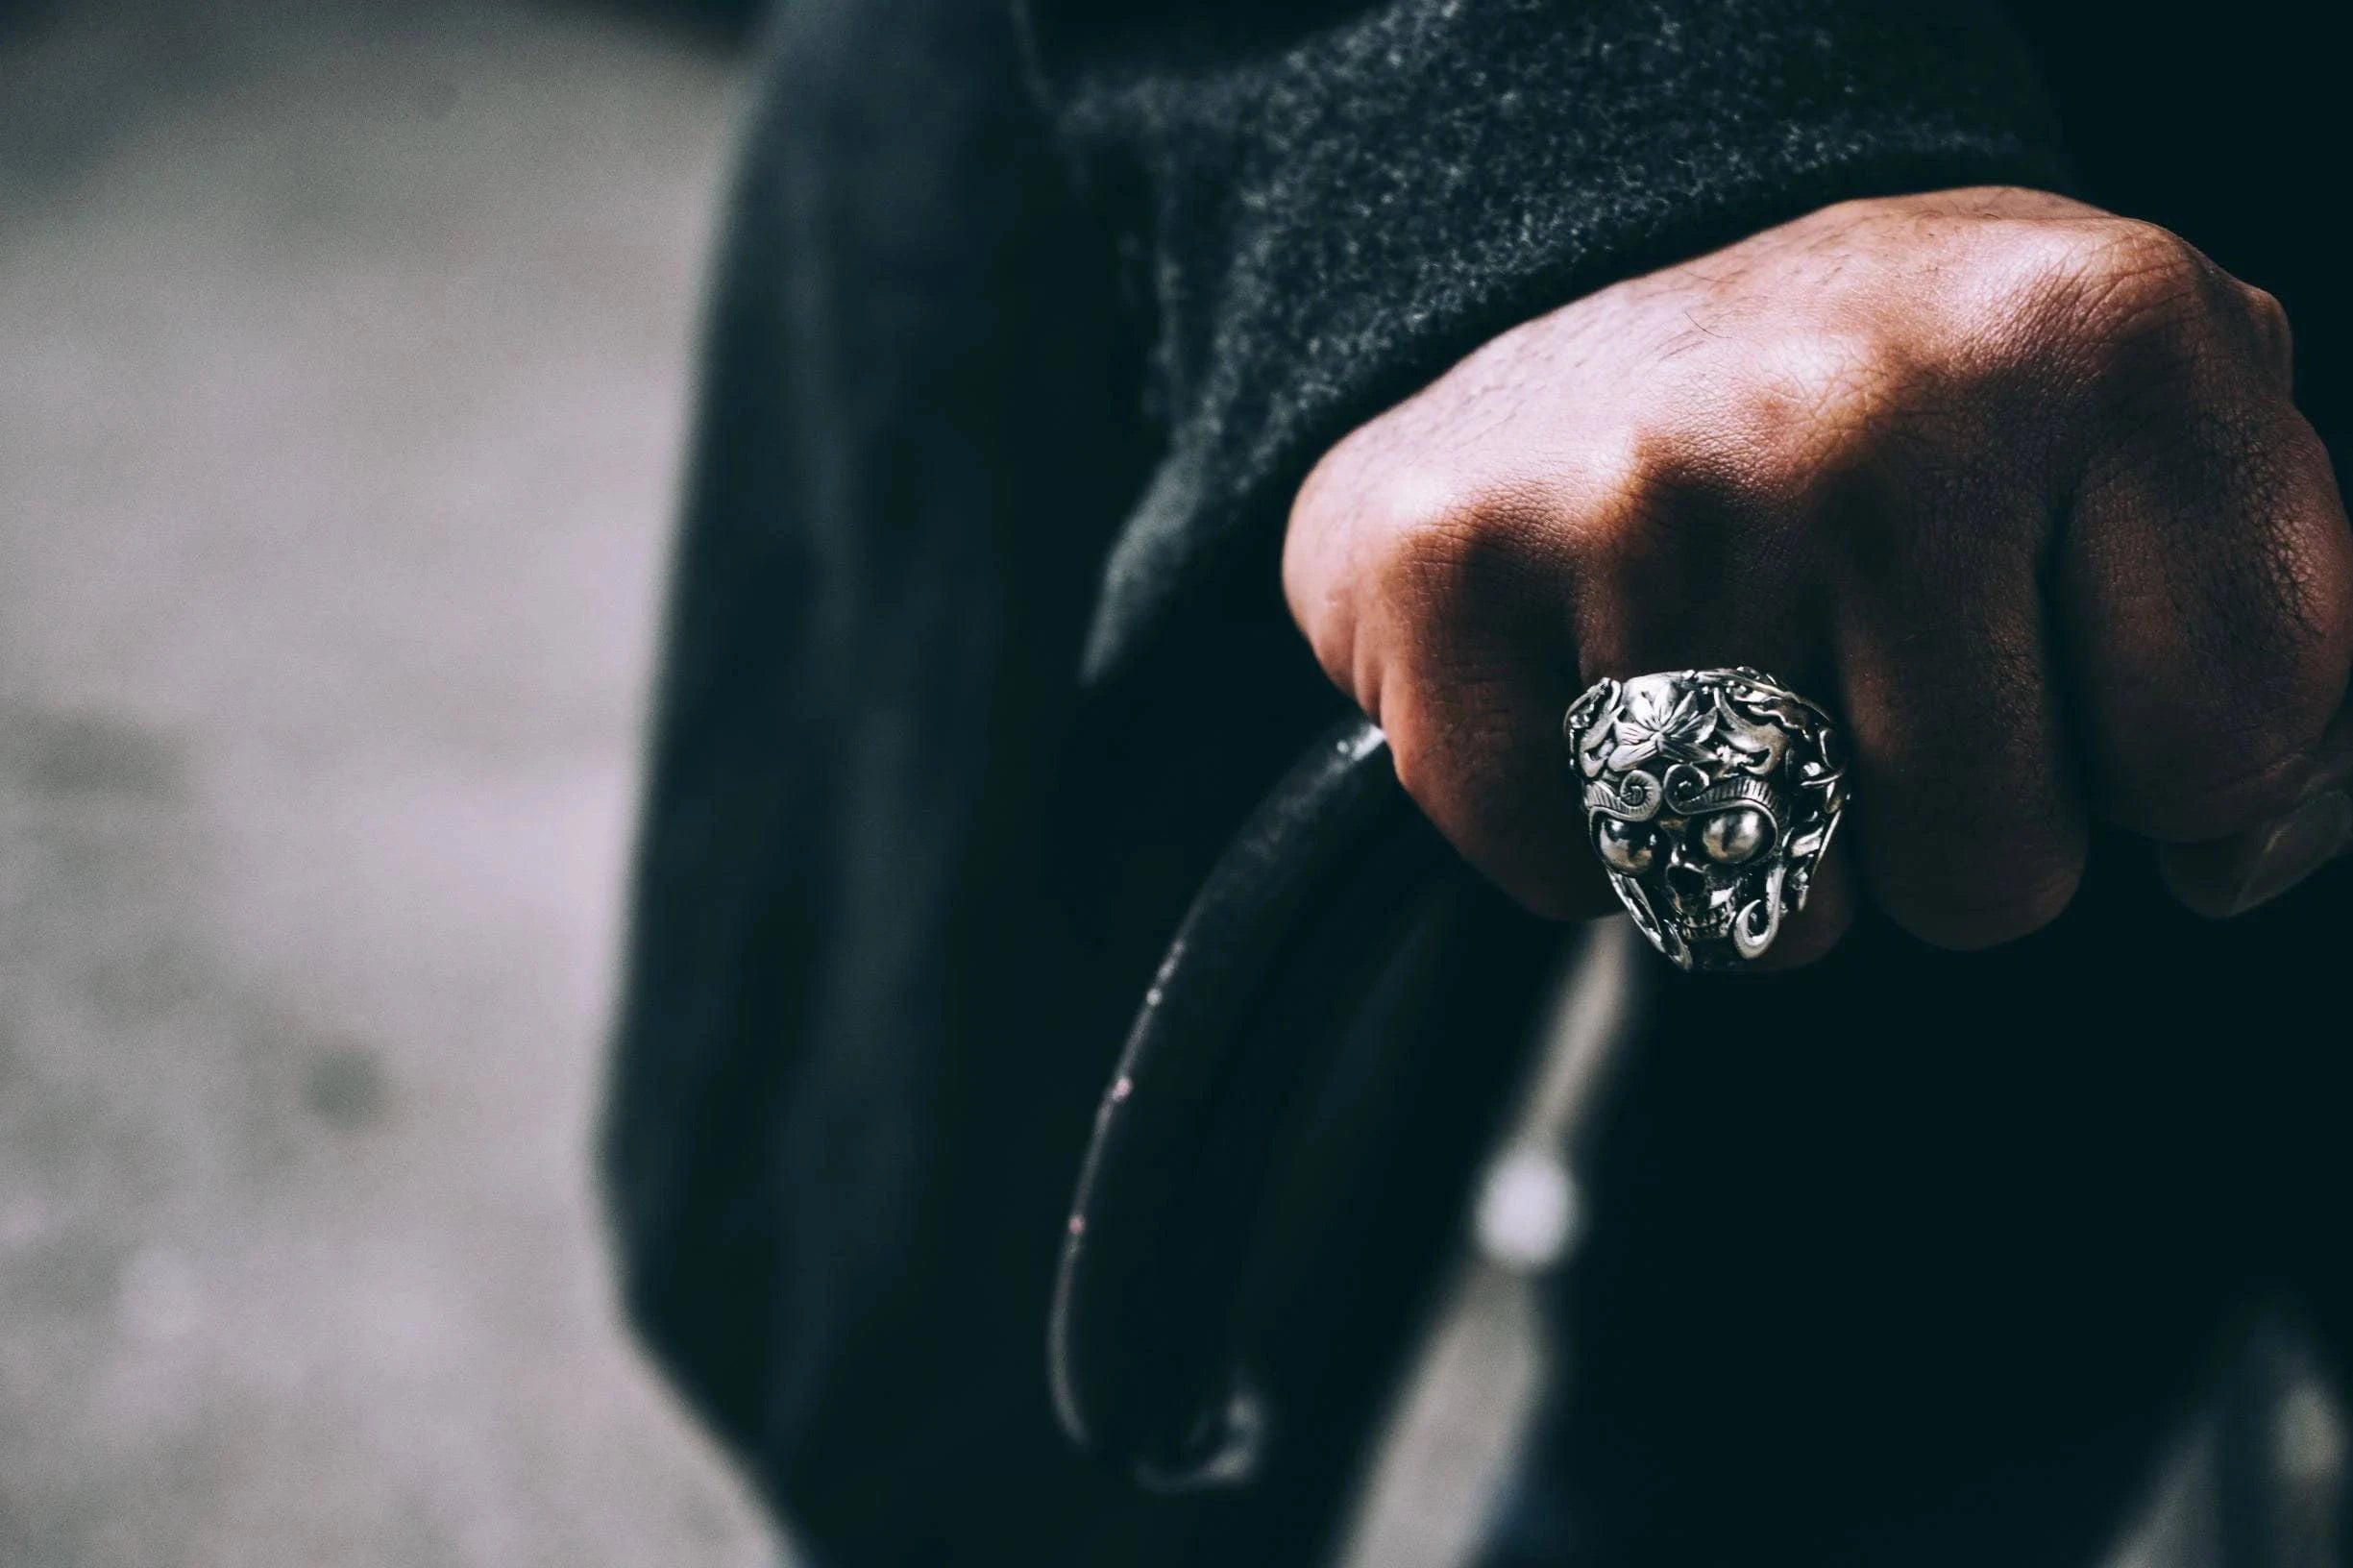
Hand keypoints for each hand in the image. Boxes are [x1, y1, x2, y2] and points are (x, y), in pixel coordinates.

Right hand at [1283, 187, 2352, 961]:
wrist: (1589, 280)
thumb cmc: (1897, 403)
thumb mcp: (2141, 434)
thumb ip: (2267, 641)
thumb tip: (2238, 863)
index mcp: (2104, 339)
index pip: (2222, 749)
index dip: (2148, 764)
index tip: (2065, 669)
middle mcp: (1878, 405)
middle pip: (1996, 874)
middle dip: (1936, 831)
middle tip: (1860, 677)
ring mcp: (1654, 494)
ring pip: (1775, 908)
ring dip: (1758, 849)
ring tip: (1729, 680)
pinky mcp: (1459, 574)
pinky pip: (1573, 878)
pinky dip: (1587, 845)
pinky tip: (1592, 701)